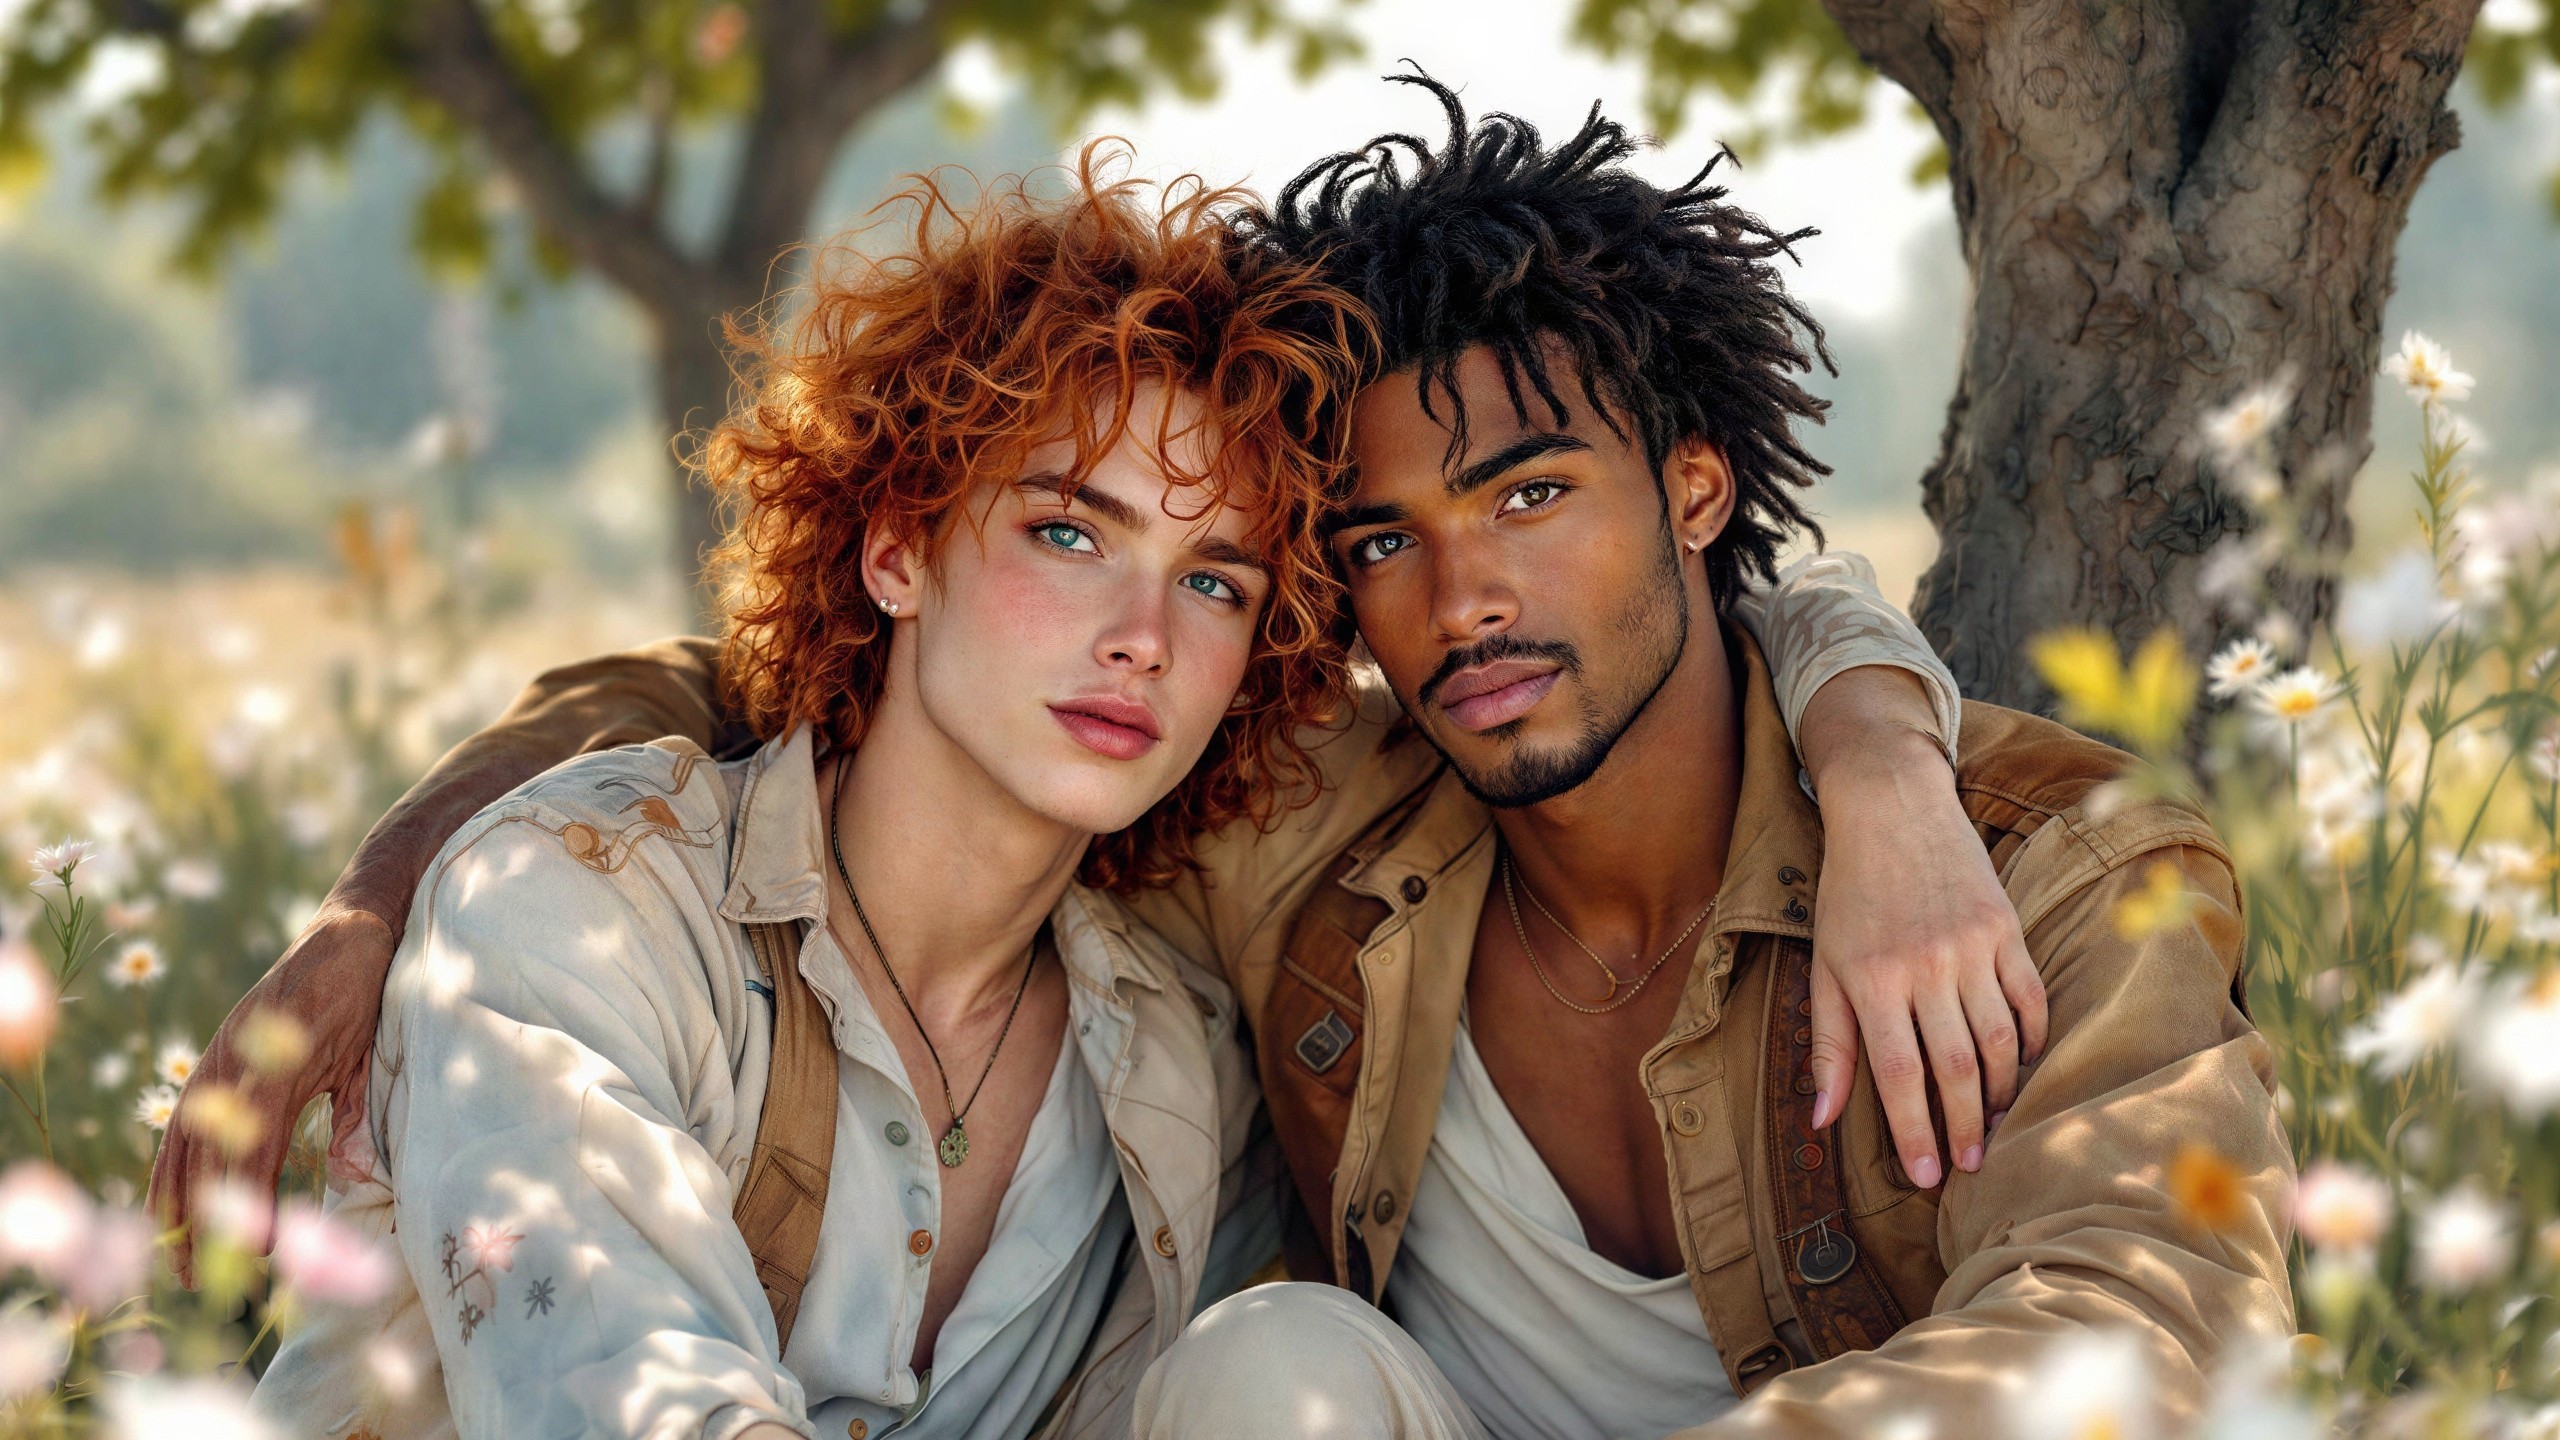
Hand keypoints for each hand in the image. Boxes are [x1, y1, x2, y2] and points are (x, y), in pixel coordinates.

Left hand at [146, 900, 397, 1284]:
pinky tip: (253, 1204)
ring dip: (216, 1203)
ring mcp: (247, 1051)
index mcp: (230, 1072)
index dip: (181, 1201)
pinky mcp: (278, 1042)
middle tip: (190, 1279)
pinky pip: (255, 1116)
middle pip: (188, 1154)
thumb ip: (343, 1117)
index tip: (181, 1255)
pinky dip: (251, 1163)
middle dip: (187, 1218)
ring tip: (225, 1256)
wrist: (365, 925)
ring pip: (215, 1141)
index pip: (188, 1147)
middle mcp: (223, 1065)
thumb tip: (350, 1171)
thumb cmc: (354, 993)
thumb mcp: (346, 1067)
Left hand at [1805, 727, 2043, 1186]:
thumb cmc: (1849, 894)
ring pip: (2000, 1041)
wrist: (1891, 808)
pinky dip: (2032, 1039)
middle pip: (1955, 1068)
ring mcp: (1972, 948)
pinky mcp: (2007, 929)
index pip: (1900, 1077)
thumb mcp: (1824, 964)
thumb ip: (1828, 1044)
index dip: (1915, 1132)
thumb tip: (1822, 1119)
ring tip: (1994, 1124)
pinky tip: (2023, 1066)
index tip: (1927, 1176)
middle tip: (1969, 1165)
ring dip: (2002, 1092)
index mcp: (1873, 980)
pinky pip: (2030, 1000)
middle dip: (1964, 1126)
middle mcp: (1926, 967)